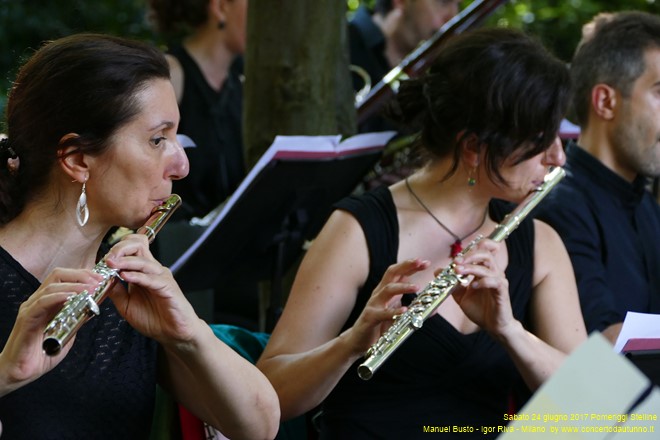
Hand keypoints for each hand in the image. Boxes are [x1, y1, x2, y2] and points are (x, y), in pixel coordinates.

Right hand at [0, 268, 101, 395]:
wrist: (20, 373)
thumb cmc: (41, 354)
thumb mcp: (67, 332)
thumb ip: (77, 319)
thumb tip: (93, 307)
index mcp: (48, 303)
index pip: (64, 279)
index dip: (83, 275)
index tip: (101, 278)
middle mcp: (38, 302)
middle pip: (58, 276)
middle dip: (81, 275)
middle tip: (98, 280)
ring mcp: (31, 309)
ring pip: (51, 286)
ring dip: (74, 285)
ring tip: (91, 288)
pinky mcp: (26, 319)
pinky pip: (42, 303)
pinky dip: (58, 297)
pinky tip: (72, 297)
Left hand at [104, 234, 198, 344]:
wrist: (173, 333)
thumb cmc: (154, 318)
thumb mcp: (126, 305)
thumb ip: (116, 291)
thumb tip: (101, 279)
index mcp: (143, 272)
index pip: (132, 248)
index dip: (117, 249)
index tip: (103, 260)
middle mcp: (153, 270)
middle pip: (138, 246)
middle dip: (120, 248)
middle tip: (107, 257)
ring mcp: (161, 277)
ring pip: (143, 261)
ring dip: (125, 261)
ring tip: (111, 264)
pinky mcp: (167, 287)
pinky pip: (151, 278)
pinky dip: (136, 276)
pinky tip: (125, 276)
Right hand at [349, 258, 429, 354]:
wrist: (358, 340)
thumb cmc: (379, 325)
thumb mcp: (397, 314)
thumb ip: (413, 309)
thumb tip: (434, 309)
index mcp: (385, 291)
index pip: (398, 273)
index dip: (411, 265)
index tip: (425, 262)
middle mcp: (379, 294)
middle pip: (391, 273)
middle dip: (406, 266)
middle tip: (421, 262)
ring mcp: (374, 304)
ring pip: (388, 290)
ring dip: (403, 287)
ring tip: (417, 287)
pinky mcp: (370, 317)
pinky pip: (383, 313)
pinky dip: (394, 311)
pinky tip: (405, 311)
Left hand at [451, 239, 515, 335]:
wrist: (493, 326)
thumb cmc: (480, 309)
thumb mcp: (461, 295)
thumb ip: (451, 282)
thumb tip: (438, 270)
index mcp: (484, 270)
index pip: (483, 249)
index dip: (470, 249)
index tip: (456, 258)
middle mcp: (493, 272)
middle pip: (485, 253)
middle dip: (469, 255)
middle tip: (456, 262)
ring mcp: (499, 280)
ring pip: (487, 266)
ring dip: (471, 267)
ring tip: (459, 272)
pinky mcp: (502, 291)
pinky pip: (494, 281)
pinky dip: (482, 282)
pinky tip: (473, 287)